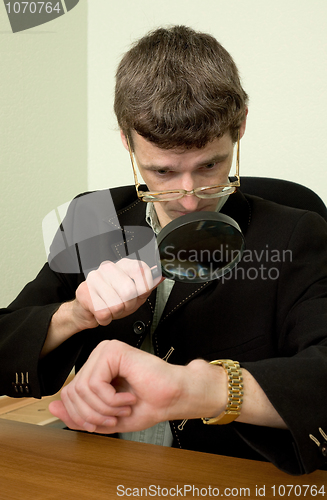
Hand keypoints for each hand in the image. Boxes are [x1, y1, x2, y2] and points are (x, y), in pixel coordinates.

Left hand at [49, 340, 225, 433]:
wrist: (174, 396)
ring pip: (81, 389)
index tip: (101, 423)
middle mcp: (98, 357)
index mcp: (96, 369)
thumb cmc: (149, 403)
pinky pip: (95, 383)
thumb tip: (52, 407)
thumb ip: (79, 414)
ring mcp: (105, 351)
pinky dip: (110, 399)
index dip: (80, 415)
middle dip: (91, 414)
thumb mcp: (105, 417)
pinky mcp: (113, 351)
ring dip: (103, 408)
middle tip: (114, 418)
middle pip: (72, 392)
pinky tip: (127, 398)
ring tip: (123, 408)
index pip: (69, 393)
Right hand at [73, 258, 162, 329]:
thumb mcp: (135, 294)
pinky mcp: (84, 292)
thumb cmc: (111, 300)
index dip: (144, 287)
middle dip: (128, 305)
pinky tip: (101, 312)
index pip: (142, 270)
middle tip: (122, 305)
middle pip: (129, 291)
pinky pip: (103, 312)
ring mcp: (95, 278)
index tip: (139, 293)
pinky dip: (105, 319)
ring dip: (115, 313)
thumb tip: (160, 276)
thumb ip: (147, 286)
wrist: (87, 309)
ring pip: (116, 304)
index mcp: (123, 264)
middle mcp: (108, 267)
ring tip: (110, 308)